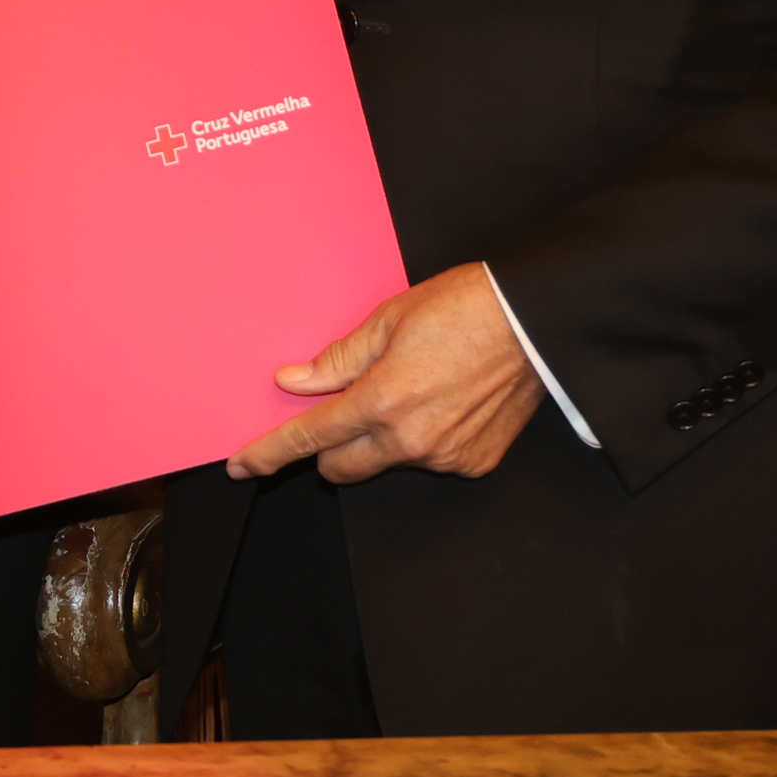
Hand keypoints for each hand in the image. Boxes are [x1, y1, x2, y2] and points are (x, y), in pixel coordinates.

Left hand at [226, 263, 542, 485]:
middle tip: (344, 411)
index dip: (270, 454)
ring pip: (389, 461)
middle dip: (331, 449)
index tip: (242, 467)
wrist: (533, 320)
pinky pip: (433, 459)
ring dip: (385, 438)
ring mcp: (445, 457)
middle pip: (342, 468)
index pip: (310, 439)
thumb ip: (337, 359)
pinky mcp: (475, 463)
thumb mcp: (387, 320)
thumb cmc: (462, 308)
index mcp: (381, 401)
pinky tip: (447, 401)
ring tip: (417, 388)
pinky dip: (428, 438)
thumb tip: (294, 381)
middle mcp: (410, 440)